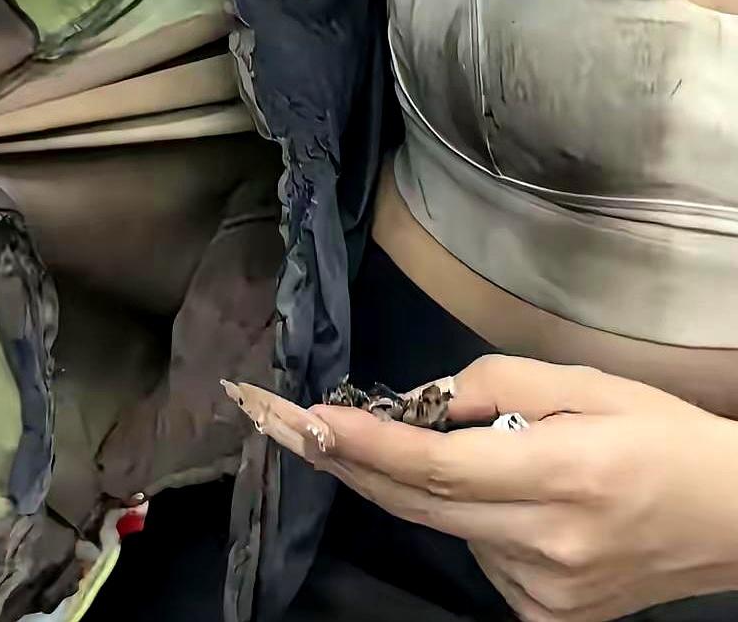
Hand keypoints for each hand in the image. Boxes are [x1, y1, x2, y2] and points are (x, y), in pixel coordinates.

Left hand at [298, 357, 737, 621]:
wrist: (731, 519)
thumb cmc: (661, 434)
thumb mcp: (586, 383)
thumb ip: (497, 385)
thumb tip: (423, 403)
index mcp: (562, 475)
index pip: (437, 466)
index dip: (368, 444)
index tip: (311, 419)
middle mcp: (546, 546)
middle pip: (420, 505)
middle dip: (349, 463)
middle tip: (288, 424)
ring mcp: (545, 594)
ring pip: (449, 529)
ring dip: (424, 485)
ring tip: (470, 452)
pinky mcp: (547, 619)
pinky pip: (480, 555)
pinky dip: (470, 518)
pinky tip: (511, 497)